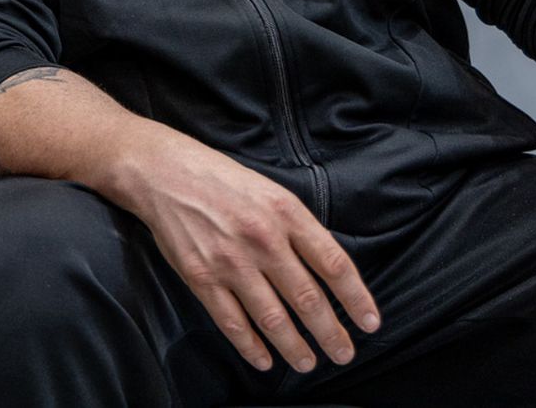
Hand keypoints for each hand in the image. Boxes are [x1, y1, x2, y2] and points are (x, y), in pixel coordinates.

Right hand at [119, 137, 378, 373]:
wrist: (164, 173)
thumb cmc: (221, 180)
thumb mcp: (271, 190)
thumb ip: (298, 227)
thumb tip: (327, 268)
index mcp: (286, 213)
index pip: (334, 264)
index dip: (356, 298)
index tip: (370, 323)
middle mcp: (263, 239)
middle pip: (308, 298)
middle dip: (331, 333)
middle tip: (344, 354)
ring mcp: (231, 262)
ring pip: (273, 318)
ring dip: (296, 347)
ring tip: (308, 362)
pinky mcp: (201, 278)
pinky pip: (233, 322)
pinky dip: (251, 347)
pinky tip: (264, 359)